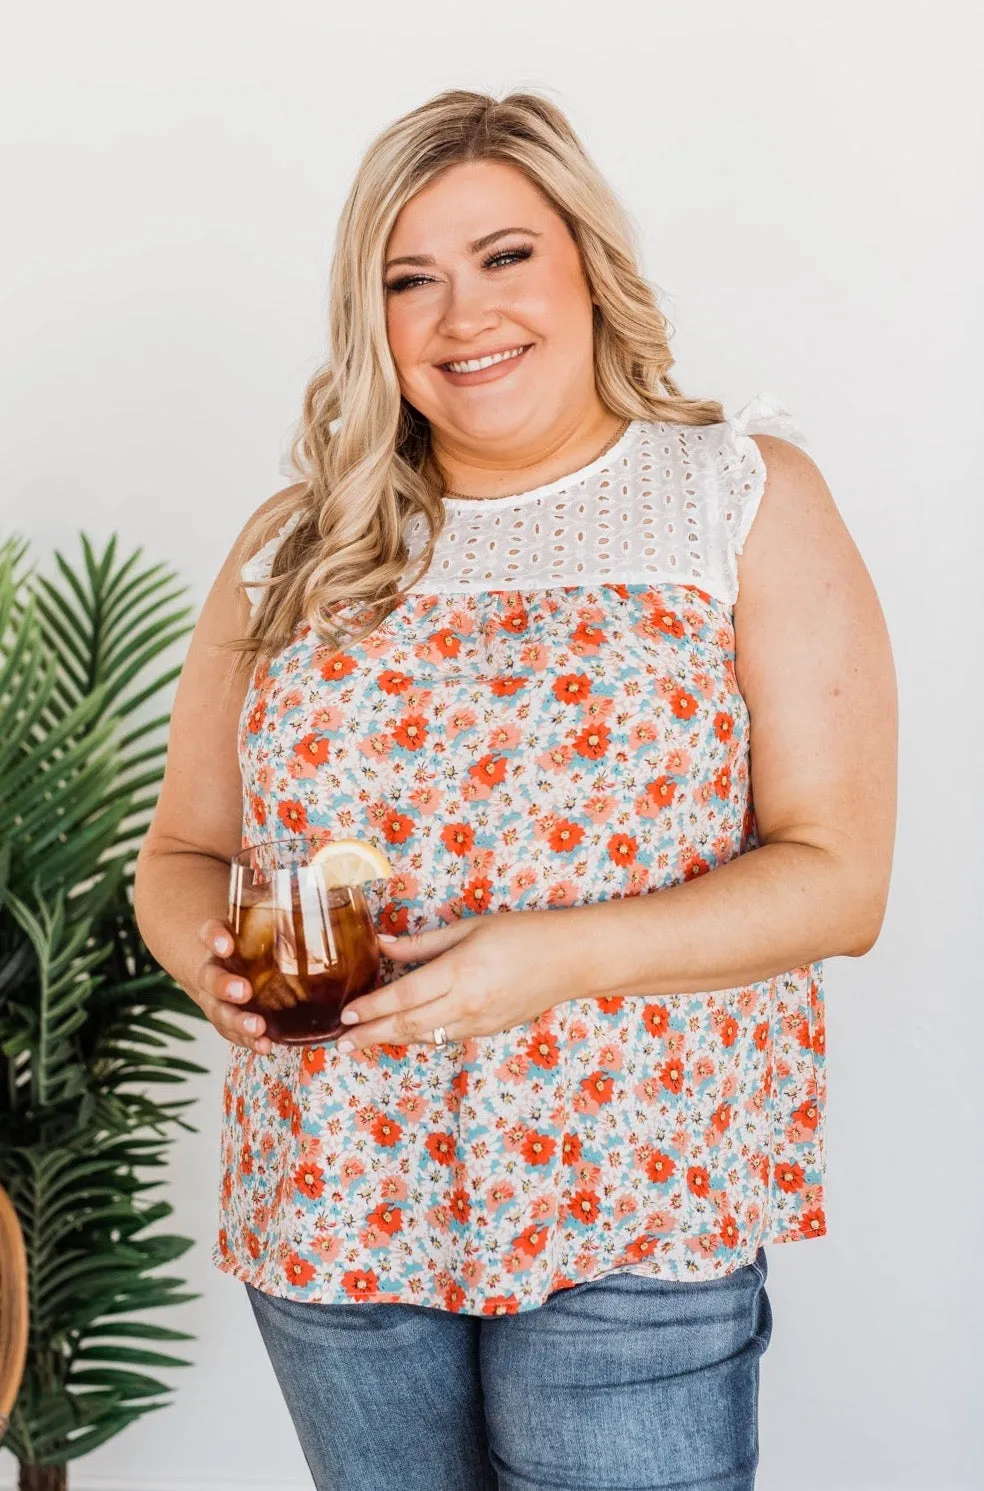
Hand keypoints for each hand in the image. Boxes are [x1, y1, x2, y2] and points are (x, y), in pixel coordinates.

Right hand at [195, 918, 272, 1055]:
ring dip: (238, 1021)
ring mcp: (218, 998)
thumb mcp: (261, 919)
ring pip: (220, 1011)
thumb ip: (285, 907)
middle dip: (225, 986)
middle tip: (243, 991)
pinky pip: (234, 1032)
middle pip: (211, 978)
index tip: (225, 944)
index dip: (215, 938)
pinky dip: (250, 1041)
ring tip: (258, 1028)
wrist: (227, 962)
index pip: (210, 933)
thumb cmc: (253, 938)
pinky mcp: (229, 1019)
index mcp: (220, 940)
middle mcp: (214, 969)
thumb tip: (326, 892)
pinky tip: (267, 1046)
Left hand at [335, 907, 593, 1052]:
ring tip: (363, 1041)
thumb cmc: (522, 934)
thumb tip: (382, 943)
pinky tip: (403, 1033)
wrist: (570, 960)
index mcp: (460, 973)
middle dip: (371, 1036)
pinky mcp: (489, 1031)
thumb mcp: (469, 927)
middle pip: (407, 1026)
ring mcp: (479, 1022)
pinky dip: (421, 1036)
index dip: (371, 1008)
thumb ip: (423, 942)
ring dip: (392, 1040)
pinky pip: (446, 1037)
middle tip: (341, 1043)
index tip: (345, 1015)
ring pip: (425, 1037)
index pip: (403, 997)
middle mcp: (467, 1004)